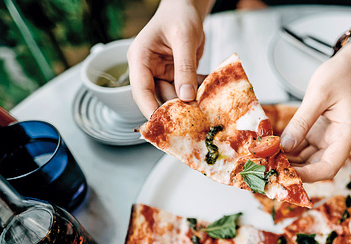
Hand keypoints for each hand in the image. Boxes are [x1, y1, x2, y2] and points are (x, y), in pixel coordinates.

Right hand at [127, 0, 205, 118]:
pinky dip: (198, 93)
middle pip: (159, 98)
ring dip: (191, 102)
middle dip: (176, 109)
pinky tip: (210, 93)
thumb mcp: (184, 38)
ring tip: (207, 105)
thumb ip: (185, 67)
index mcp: (140, 58)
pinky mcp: (176, 77)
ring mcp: (162, 74)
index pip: (141, 90)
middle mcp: (148, 69)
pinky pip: (186, 91)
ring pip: (174, 97)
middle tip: (195, 119)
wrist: (187, 7)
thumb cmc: (180, 15)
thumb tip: (186, 96)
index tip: (163, 125)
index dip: (150, 110)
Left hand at [281, 37, 350, 182]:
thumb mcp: (318, 95)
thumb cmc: (339, 76)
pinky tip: (272, 149)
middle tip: (269, 167)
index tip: (287, 174)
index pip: (329, 167)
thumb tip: (285, 145)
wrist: (348, 66)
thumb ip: (302, 121)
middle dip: (294, 170)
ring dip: (288, 162)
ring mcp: (327, 140)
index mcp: (346, 135)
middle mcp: (338, 142)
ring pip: (306, 161)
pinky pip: (301, 149)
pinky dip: (288, 150)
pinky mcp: (317, 135)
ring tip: (267, 159)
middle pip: (316, 167)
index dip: (308, 175)